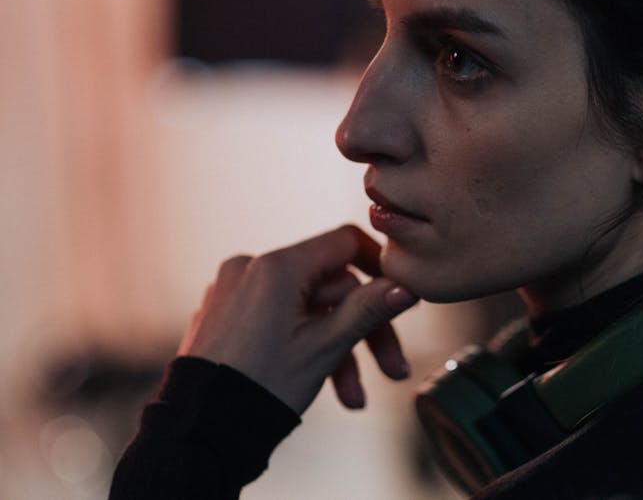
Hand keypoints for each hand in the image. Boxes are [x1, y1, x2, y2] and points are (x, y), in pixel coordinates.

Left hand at [177, 225, 418, 414]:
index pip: (344, 243)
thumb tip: (408, 286)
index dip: (379, 266)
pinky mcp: (225, 314)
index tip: (401, 293)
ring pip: (307, 309)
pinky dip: (304, 346)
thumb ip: (369, 310)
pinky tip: (322, 385)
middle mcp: (251, 269)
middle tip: (392, 369)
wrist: (199, 434)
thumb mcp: (326, 348)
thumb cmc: (260, 388)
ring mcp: (234, 291)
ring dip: (336, 350)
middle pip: (330, 287)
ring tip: (354, 398)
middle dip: (362, 331)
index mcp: (276, 267)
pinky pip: (279, 319)